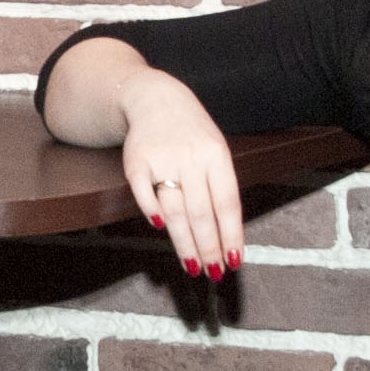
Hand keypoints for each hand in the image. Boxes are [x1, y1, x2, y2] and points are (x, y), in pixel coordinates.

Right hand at [117, 71, 242, 280]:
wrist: (155, 98)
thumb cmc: (192, 133)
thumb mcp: (215, 150)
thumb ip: (220, 187)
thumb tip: (228, 235)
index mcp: (216, 155)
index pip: (226, 203)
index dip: (231, 235)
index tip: (233, 262)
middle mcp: (191, 157)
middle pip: (201, 212)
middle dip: (209, 246)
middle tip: (213, 272)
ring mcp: (162, 159)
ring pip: (175, 209)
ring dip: (185, 241)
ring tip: (193, 265)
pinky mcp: (135, 161)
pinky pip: (144, 192)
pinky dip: (152, 211)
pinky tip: (161, 229)